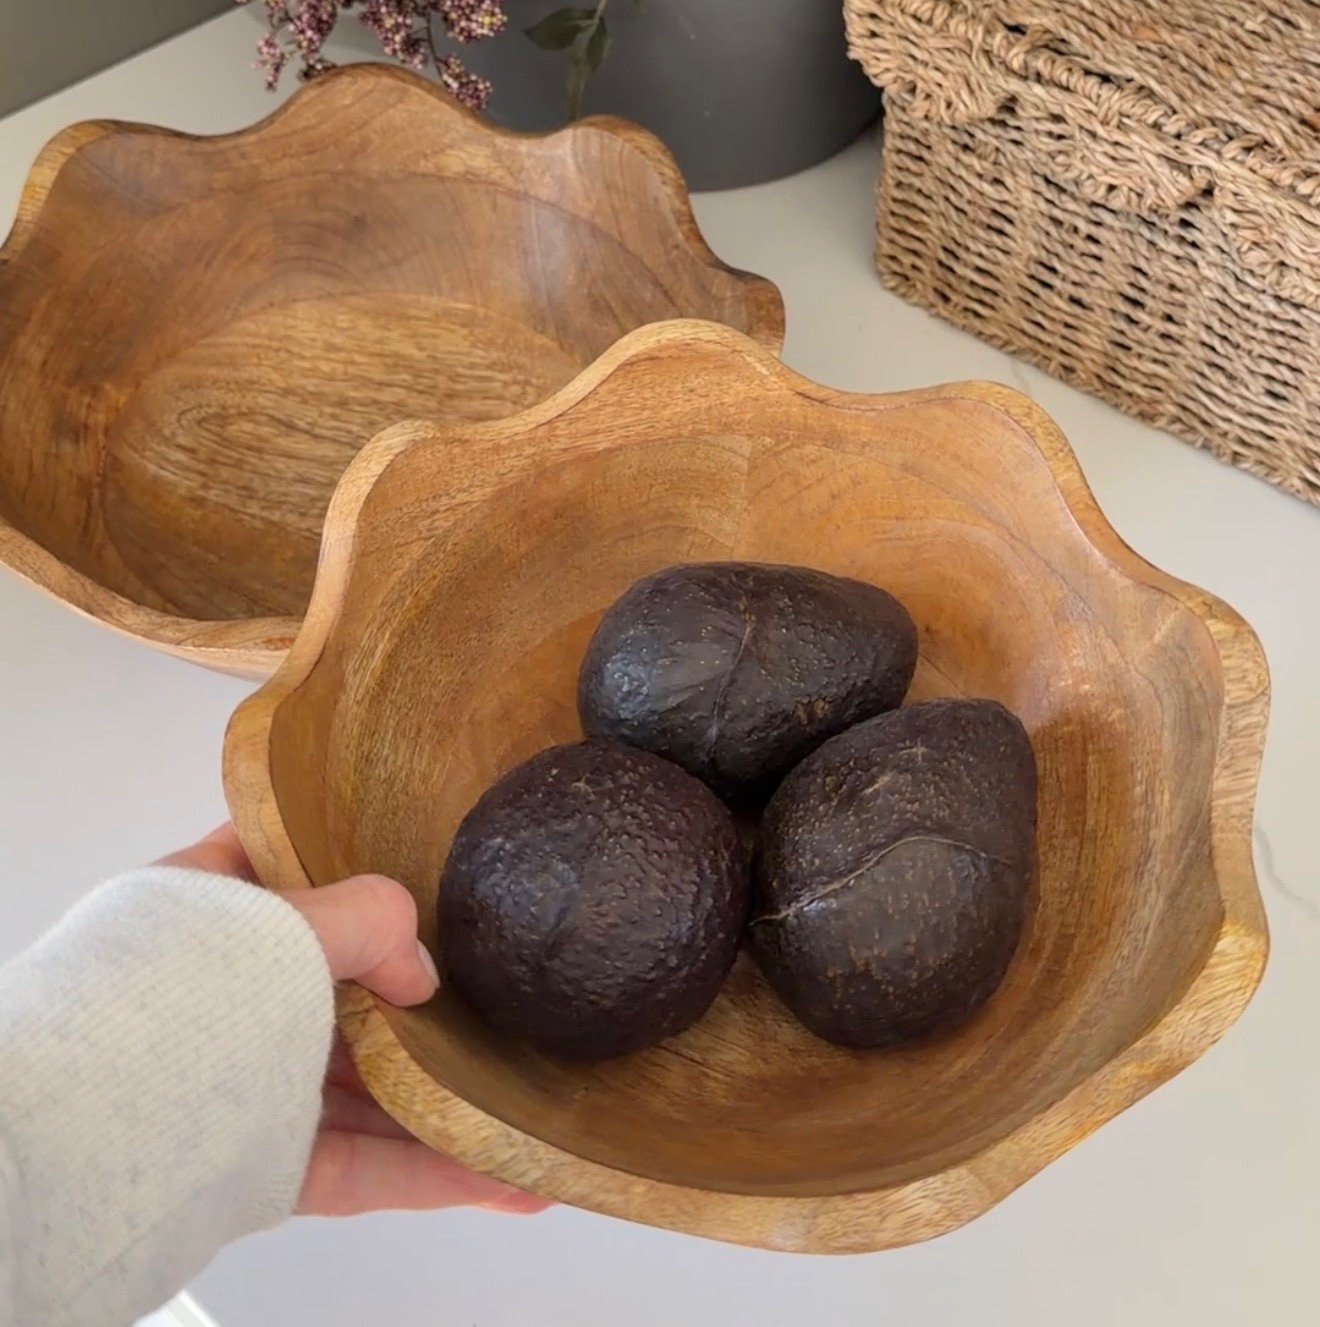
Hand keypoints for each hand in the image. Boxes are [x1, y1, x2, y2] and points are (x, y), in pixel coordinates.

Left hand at [159, 824, 549, 1218]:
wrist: (73, 1153)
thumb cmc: (168, 1006)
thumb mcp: (281, 927)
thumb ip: (368, 921)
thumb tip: (418, 973)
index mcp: (204, 910)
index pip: (278, 864)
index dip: (346, 857)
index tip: (419, 859)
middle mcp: (224, 995)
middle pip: (339, 984)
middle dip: (418, 996)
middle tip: (494, 987)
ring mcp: (243, 1084)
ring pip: (360, 1084)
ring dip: (443, 1097)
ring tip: (521, 1098)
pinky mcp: (260, 1166)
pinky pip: (360, 1163)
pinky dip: (431, 1171)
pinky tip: (504, 1174)